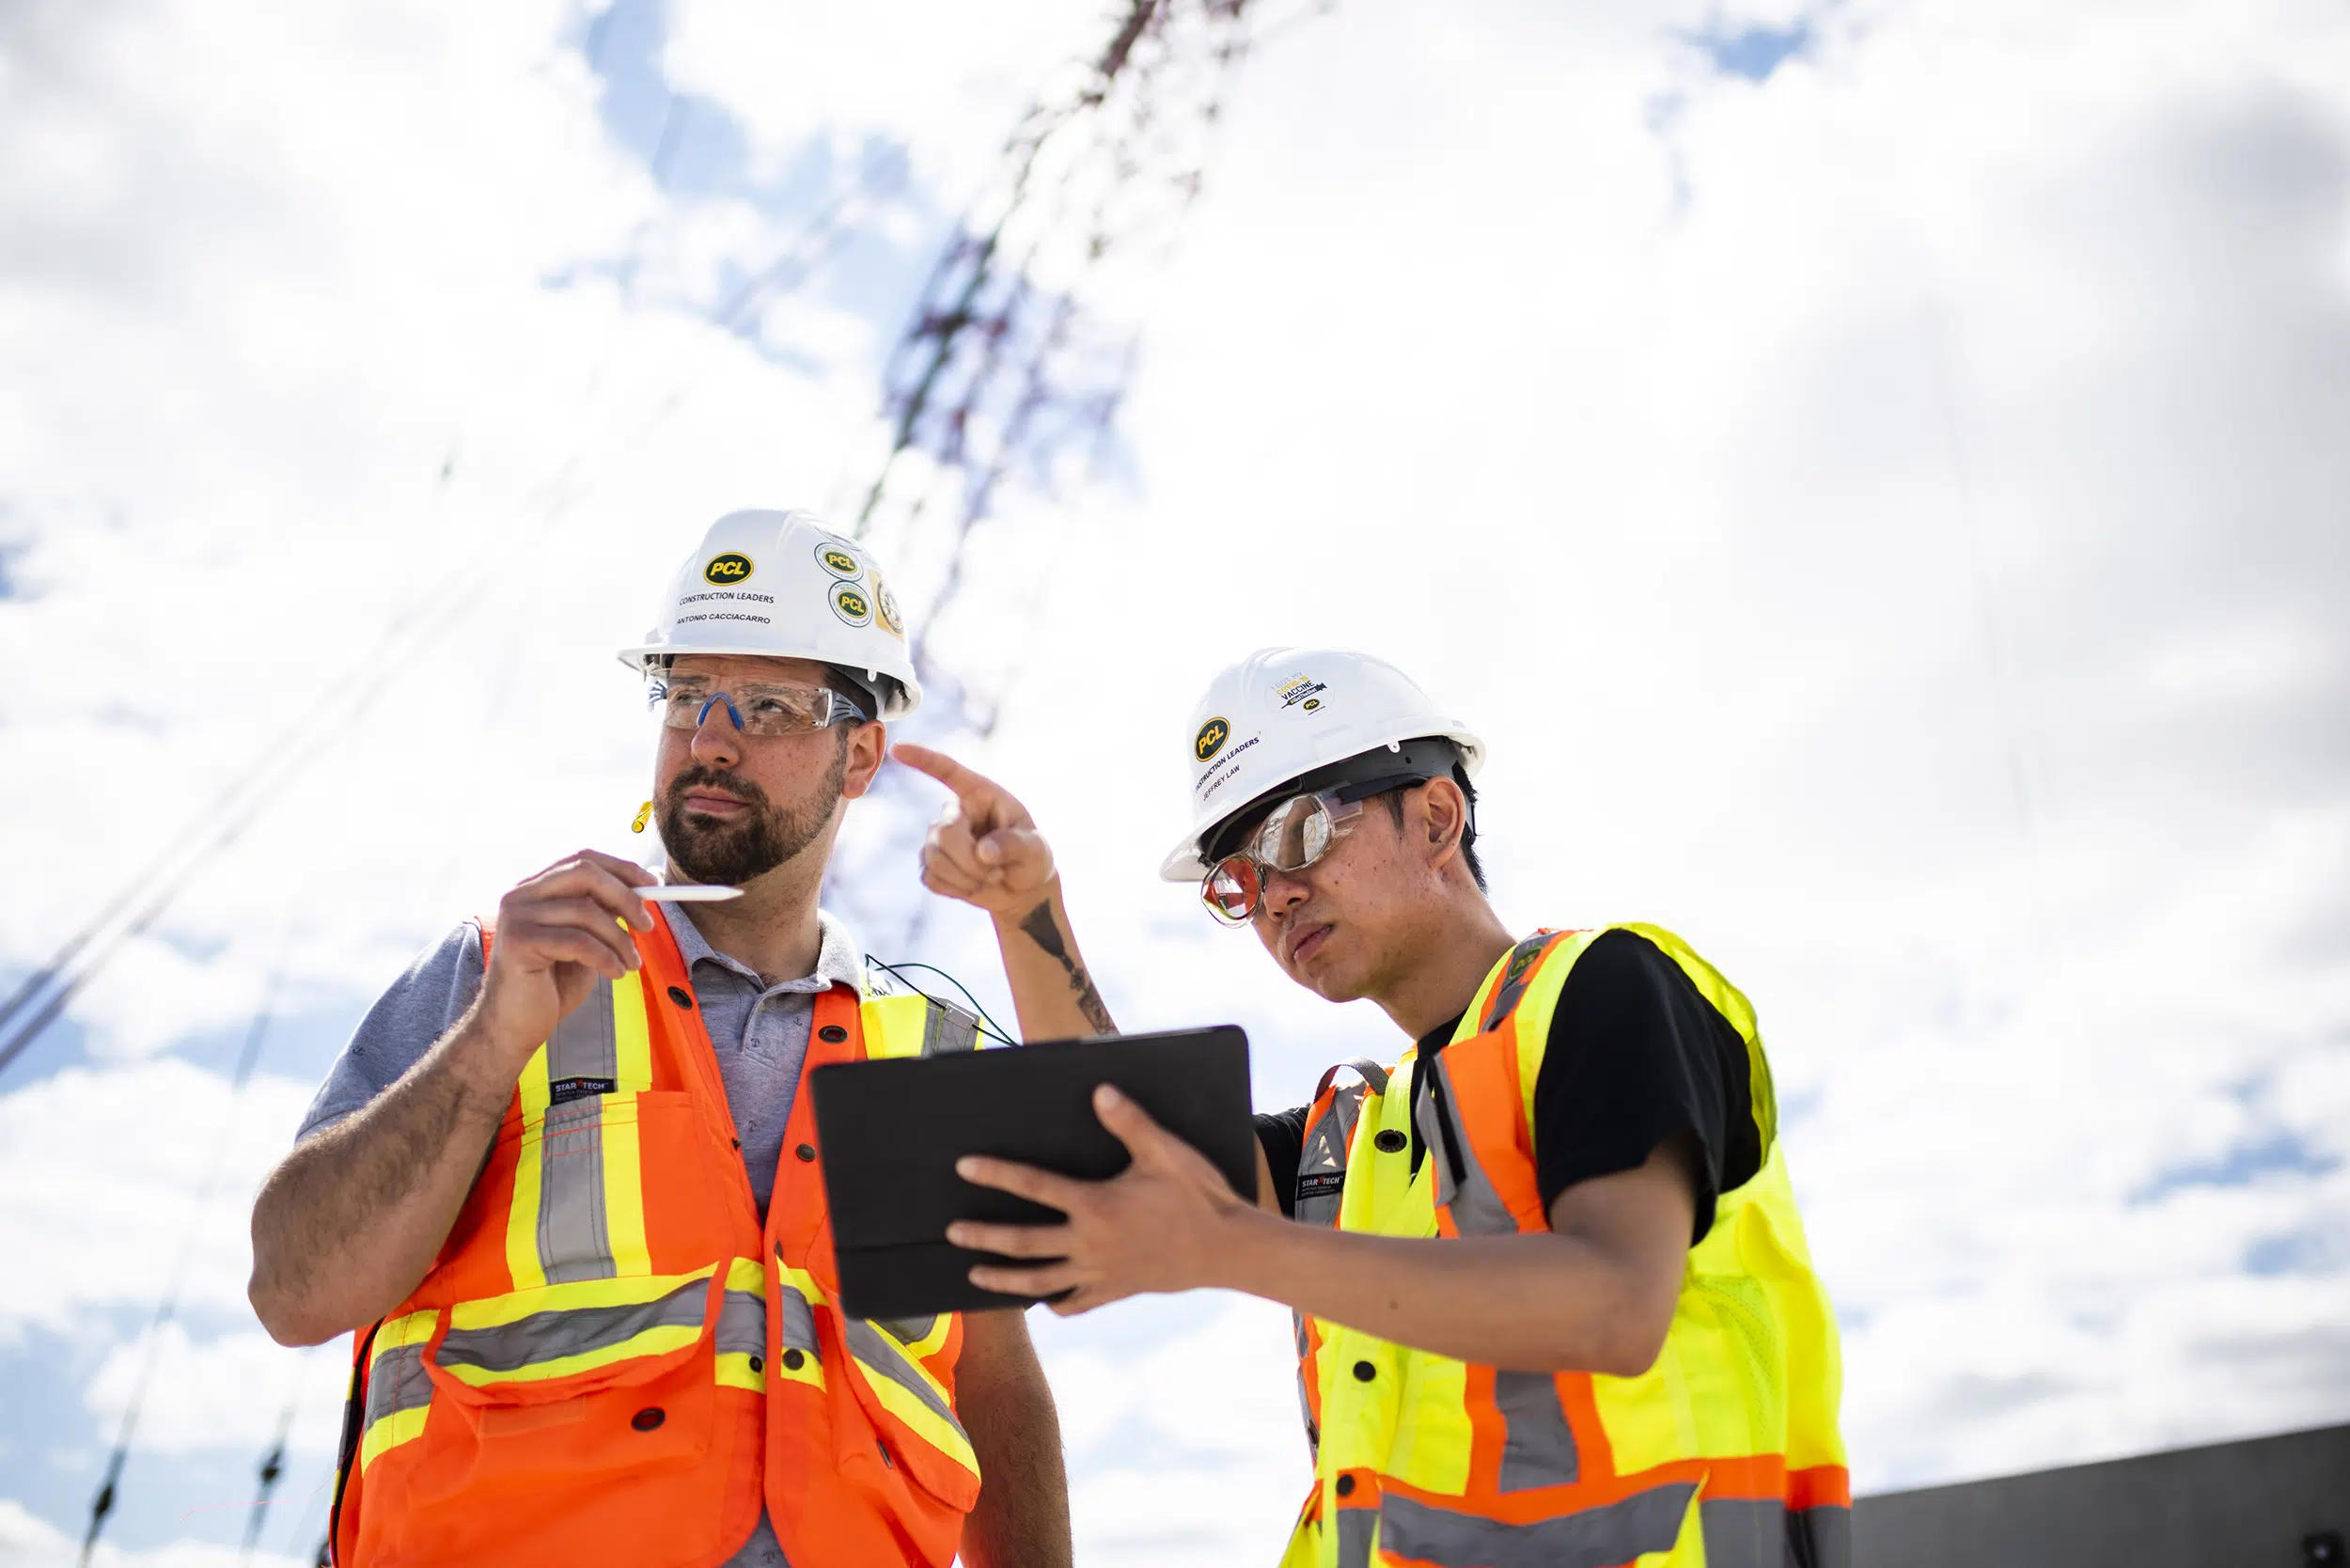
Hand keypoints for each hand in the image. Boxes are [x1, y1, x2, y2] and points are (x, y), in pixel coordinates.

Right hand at [476, 849, 654, 1056]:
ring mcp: (516, 917)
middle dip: (625, 897)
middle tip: (647, 926)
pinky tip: (615, 973)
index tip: (653, 884)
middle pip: (584, 873)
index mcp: (535, 889)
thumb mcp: (584, 940)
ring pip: (586, 911)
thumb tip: (641, 888)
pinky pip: (578, 942)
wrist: (514, 1026)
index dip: (621, 869)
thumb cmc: (550, 985)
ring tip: (631, 964)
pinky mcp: (519, 943)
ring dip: (620, 939)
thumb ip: (601, 913)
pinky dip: (606, 957)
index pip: (582, 859)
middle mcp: (520, 895)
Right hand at [894, 743, 1058, 919]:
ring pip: (934, 857)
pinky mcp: (931, 864)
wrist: (1021, 889)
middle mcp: (955, 812)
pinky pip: (930, 877)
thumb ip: (1014, 845)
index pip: (948, 771)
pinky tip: (973, 886)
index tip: (896, 748)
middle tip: (995, 873)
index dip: (922, 758)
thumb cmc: (1031, 858)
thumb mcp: (1035, 849)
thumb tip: (982, 851)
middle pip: (943, 833)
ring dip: (966, 878)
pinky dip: (955, 889)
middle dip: (969, 861)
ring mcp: (938, 838)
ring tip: (990, 879)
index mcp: (980, 794)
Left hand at [948, 1085, 1257, 1312]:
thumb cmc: (1198, 1196)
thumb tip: (1100, 1092)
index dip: (997, 1174)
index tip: (965, 1167)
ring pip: (1041, 1281)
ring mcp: (1101, 1272)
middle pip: (1024, 1243)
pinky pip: (1076, 1303)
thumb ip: (1130, 1122)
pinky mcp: (1117, 1289)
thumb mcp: (1165, 1152)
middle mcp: (1090, 1243)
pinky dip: (1056, 1303)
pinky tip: (1044, 1303)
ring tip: (975, 1274)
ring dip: (1005, 1279)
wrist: (1229, 1249)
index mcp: (1096, 1205)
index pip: (1034, 1186)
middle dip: (985, 1236)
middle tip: (953, 1231)